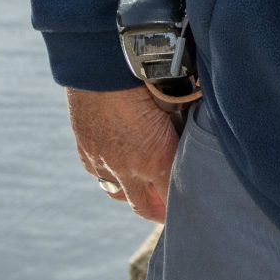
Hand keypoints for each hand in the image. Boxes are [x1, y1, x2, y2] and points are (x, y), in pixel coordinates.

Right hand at [68, 85, 180, 220]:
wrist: (102, 66)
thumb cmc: (147, 78)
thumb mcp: (176, 105)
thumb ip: (181, 127)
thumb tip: (192, 129)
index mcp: (157, 159)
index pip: (172, 197)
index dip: (183, 204)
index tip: (193, 206)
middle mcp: (128, 168)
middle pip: (144, 206)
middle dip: (158, 212)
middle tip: (169, 213)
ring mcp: (103, 162)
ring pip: (118, 194)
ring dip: (133, 195)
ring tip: (146, 195)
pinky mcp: (85, 151)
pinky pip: (99, 174)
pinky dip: (111, 176)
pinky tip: (119, 169)